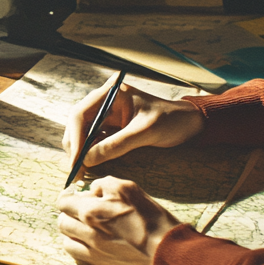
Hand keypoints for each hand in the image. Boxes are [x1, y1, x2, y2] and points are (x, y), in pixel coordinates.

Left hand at [57, 177, 181, 264]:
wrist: (167, 253)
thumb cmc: (152, 219)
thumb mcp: (129, 189)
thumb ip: (105, 185)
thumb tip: (93, 190)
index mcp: (91, 212)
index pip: (63, 202)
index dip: (68, 196)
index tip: (74, 196)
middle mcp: (87, 233)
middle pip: (62, 221)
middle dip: (70, 213)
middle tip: (83, 211)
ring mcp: (92, 251)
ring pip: (67, 240)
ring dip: (73, 232)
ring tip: (86, 228)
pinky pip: (77, 256)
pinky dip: (79, 248)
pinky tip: (91, 244)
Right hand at [61, 81, 204, 170]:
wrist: (188, 123)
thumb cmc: (171, 120)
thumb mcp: (145, 132)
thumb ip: (116, 145)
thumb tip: (87, 160)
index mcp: (111, 93)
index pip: (81, 114)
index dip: (76, 138)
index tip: (76, 160)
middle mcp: (104, 101)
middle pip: (77, 123)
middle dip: (74, 147)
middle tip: (75, 170)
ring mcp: (106, 114)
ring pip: (82, 133)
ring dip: (79, 152)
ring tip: (80, 171)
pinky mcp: (111, 127)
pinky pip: (93, 140)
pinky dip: (89, 153)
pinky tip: (89, 166)